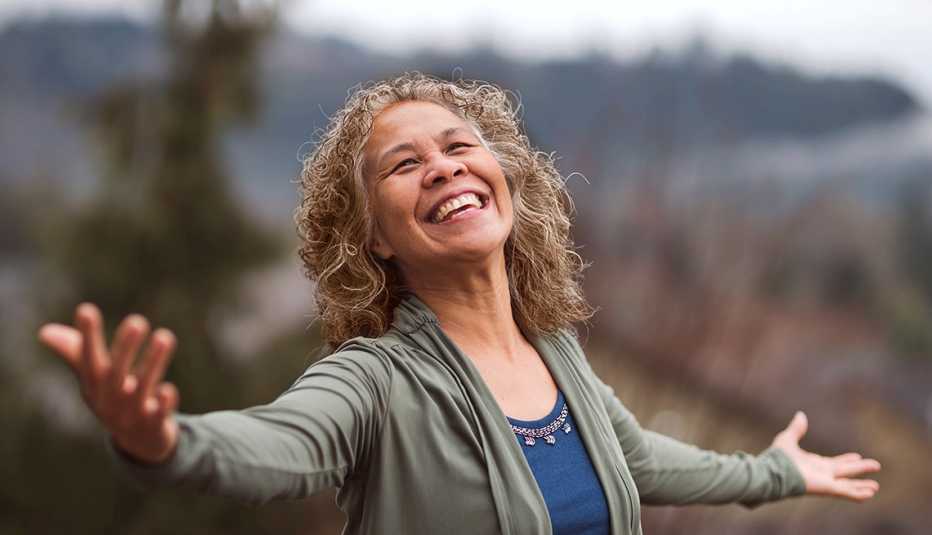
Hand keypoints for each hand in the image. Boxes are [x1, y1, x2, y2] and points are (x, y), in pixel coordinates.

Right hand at [38, 302, 180, 463]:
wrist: (140, 442)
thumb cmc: (114, 398)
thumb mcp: (94, 379)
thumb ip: (75, 353)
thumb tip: (44, 332)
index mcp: (94, 385)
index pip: (87, 357)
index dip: (87, 335)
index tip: (85, 309)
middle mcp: (111, 398)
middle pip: (116, 373)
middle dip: (125, 348)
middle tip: (137, 321)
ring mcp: (132, 414)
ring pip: (143, 388)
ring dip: (153, 363)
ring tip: (164, 336)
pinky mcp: (155, 425)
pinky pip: (158, 415)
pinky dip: (163, 403)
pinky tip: (168, 389)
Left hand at [771, 411, 880, 501]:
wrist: (774, 471)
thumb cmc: (778, 458)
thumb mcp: (788, 439)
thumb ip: (797, 428)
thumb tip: (800, 415)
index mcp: (814, 463)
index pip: (835, 463)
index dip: (846, 460)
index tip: (857, 457)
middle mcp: (822, 474)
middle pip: (846, 472)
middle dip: (860, 469)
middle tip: (876, 465)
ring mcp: (826, 482)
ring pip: (849, 485)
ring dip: (862, 485)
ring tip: (876, 487)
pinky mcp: (828, 489)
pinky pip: (847, 492)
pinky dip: (859, 493)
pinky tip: (870, 493)